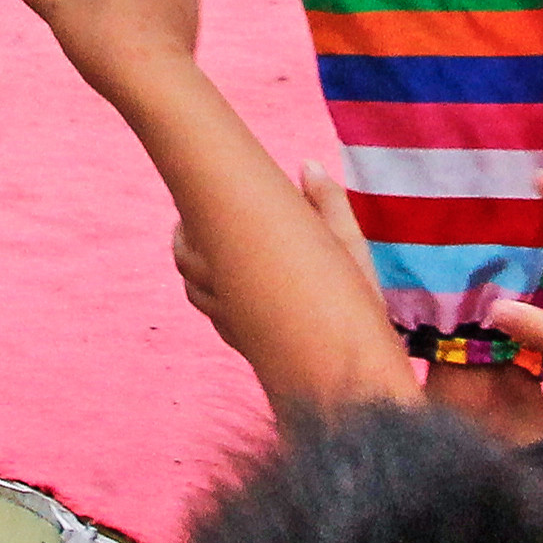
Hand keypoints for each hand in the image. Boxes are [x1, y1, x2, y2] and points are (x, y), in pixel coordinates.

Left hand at [174, 158, 373, 334]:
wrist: (357, 378)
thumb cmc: (357, 311)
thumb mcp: (351, 251)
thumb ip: (328, 205)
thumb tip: (308, 164)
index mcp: (252, 267)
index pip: (200, 234)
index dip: (192, 214)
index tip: (198, 197)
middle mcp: (231, 298)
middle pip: (186, 260)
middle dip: (185, 234)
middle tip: (194, 214)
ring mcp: (232, 323)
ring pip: (193, 288)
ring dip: (192, 263)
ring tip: (203, 241)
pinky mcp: (240, 341)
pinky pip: (210, 312)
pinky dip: (206, 291)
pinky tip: (223, 279)